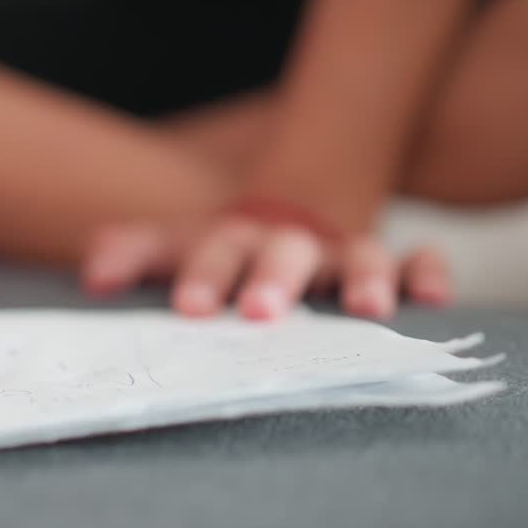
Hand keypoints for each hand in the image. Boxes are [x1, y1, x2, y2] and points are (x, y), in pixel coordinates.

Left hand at [82, 214, 449, 319]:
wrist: (285, 214)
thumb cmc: (222, 251)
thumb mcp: (175, 245)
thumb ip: (132, 252)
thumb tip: (92, 273)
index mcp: (234, 240)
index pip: (216, 252)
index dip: (203, 275)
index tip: (190, 308)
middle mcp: (292, 245)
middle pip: (284, 253)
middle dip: (274, 279)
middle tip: (261, 314)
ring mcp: (344, 254)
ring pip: (363, 255)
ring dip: (366, 277)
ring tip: (367, 309)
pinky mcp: (391, 266)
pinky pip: (419, 260)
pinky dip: (429, 271)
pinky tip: (435, 296)